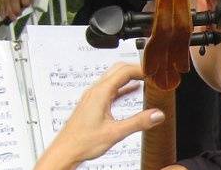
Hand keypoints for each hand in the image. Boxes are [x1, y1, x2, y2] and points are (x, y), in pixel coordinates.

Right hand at [0, 0, 32, 19]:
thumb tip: (26, 7)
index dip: (25, 3)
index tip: (26, 7)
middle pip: (13, 0)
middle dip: (15, 10)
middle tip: (18, 16)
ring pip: (6, 3)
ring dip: (9, 12)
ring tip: (12, 18)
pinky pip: (0, 3)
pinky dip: (2, 10)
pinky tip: (4, 15)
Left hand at [36, 63, 162, 169]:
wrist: (64, 152)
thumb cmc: (81, 142)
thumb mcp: (115, 133)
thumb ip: (138, 122)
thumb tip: (157, 114)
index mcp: (101, 93)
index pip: (125, 71)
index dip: (141, 69)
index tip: (154, 73)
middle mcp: (95, 91)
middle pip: (119, 69)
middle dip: (136, 69)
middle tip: (152, 73)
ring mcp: (93, 96)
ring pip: (114, 77)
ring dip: (129, 76)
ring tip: (145, 79)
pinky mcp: (93, 103)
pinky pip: (111, 88)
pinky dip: (123, 86)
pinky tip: (132, 90)